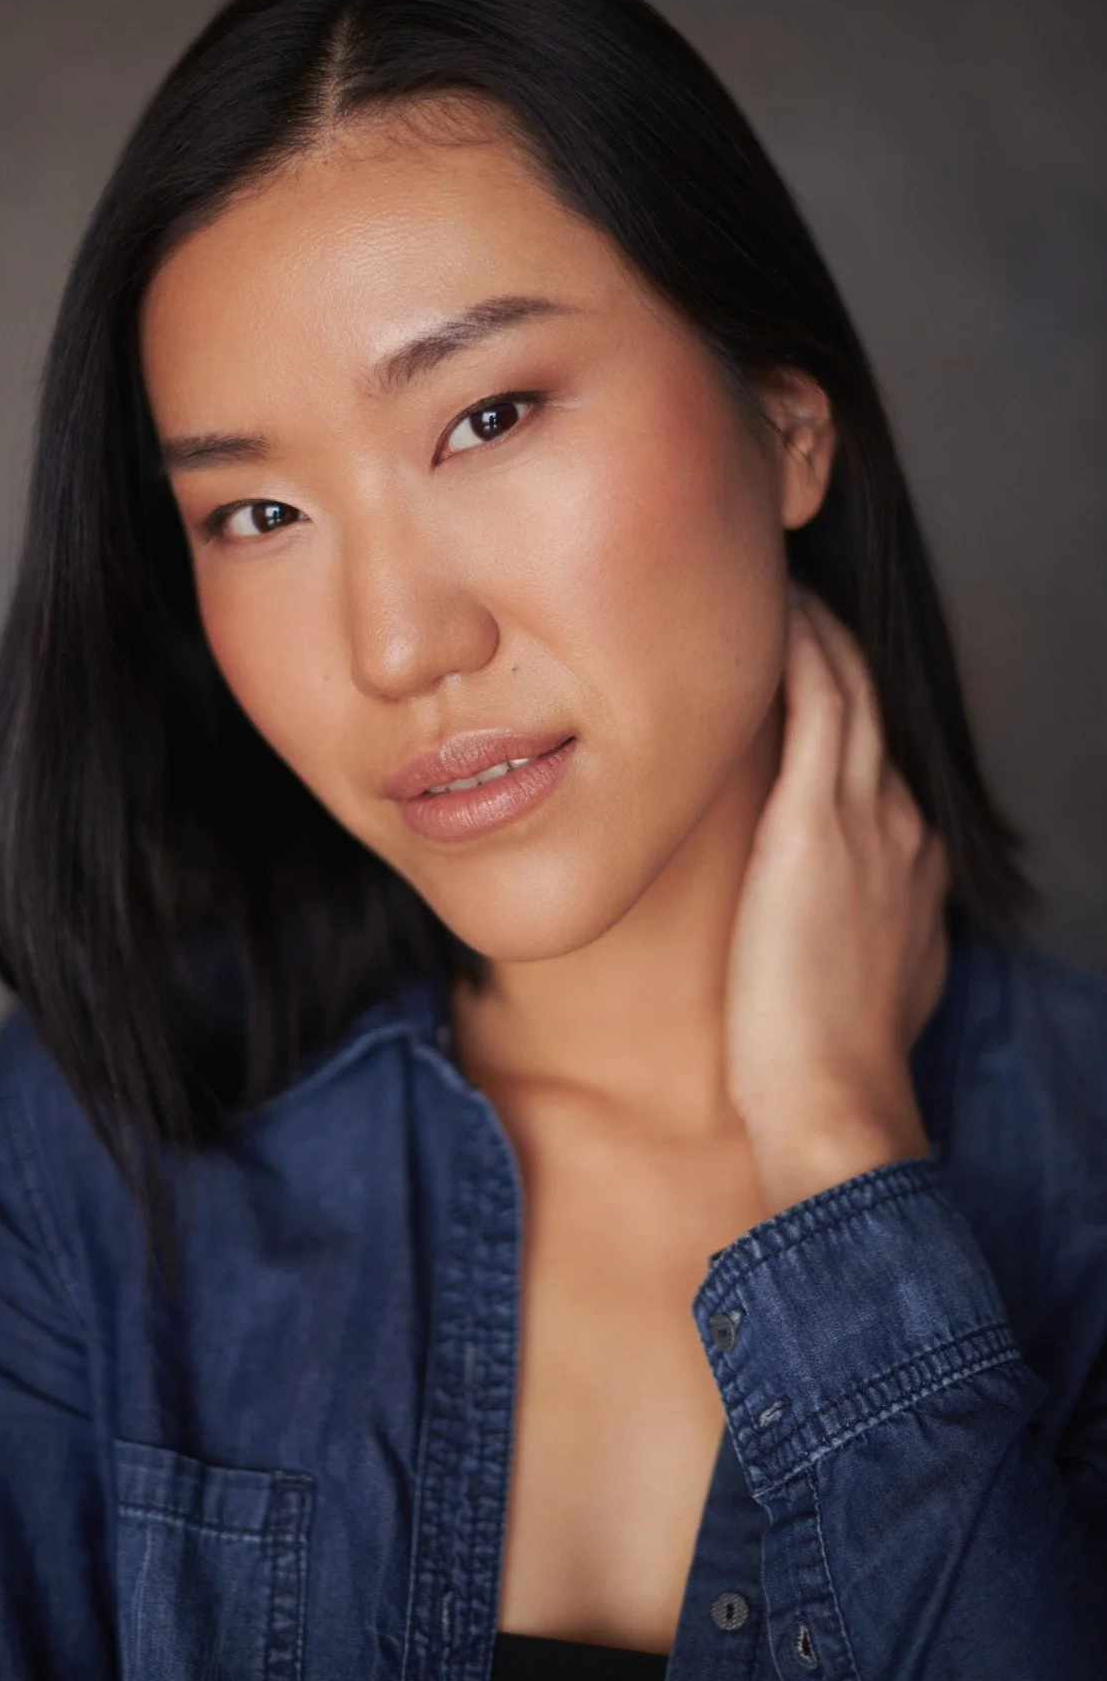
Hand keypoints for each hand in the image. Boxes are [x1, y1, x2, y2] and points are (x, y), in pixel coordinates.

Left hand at [724, 584, 949, 1218]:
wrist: (835, 1105)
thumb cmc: (828, 1064)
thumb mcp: (863, 978)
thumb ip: (851, 927)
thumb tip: (820, 918)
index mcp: (914, 858)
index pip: (877, 748)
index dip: (841, 694)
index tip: (798, 659)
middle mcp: (904, 823)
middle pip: (869, 699)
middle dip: (829, 640)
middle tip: (778, 586)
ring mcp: (867, 818)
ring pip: (846, 684)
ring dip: (810, 625)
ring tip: (767, 575)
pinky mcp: (817, 824)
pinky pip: (814, 702)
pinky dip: (794, 648)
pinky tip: (766, 608)